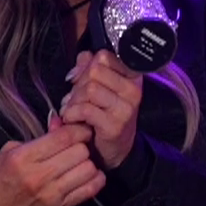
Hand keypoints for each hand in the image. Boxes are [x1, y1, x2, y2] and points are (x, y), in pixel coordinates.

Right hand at [0, 123, 104, 205]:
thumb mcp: (9, 151)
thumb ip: (39, 137)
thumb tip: (61, 123)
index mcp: (24, 158)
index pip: (64, 137)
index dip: (78, 129)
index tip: (80, 128)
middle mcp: (40, 176)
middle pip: (80, 151)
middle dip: (82, 144)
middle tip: (78, 145)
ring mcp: (52, 195)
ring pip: (88, 169)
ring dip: (88, 162)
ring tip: (80, 160)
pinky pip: (90, 190)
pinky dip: (94, 179)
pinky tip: (86, 175)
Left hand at [60, 51, 144, 170]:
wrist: (115, 149)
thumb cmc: (106, 115)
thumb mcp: (100, 87)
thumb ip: (90, 68)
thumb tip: (83, 56)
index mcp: (131, 76)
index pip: (105, 57)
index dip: (87, 66)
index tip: (81, 77)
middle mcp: (133, 90)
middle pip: (95, 71)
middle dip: (78, 84)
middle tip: (74, 97)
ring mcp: (126, 108)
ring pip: (90, 89)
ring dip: (74, 100)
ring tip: (72, 108)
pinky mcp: (115, 125)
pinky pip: (86, 109)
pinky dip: (72, 113)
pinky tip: (72, 118)